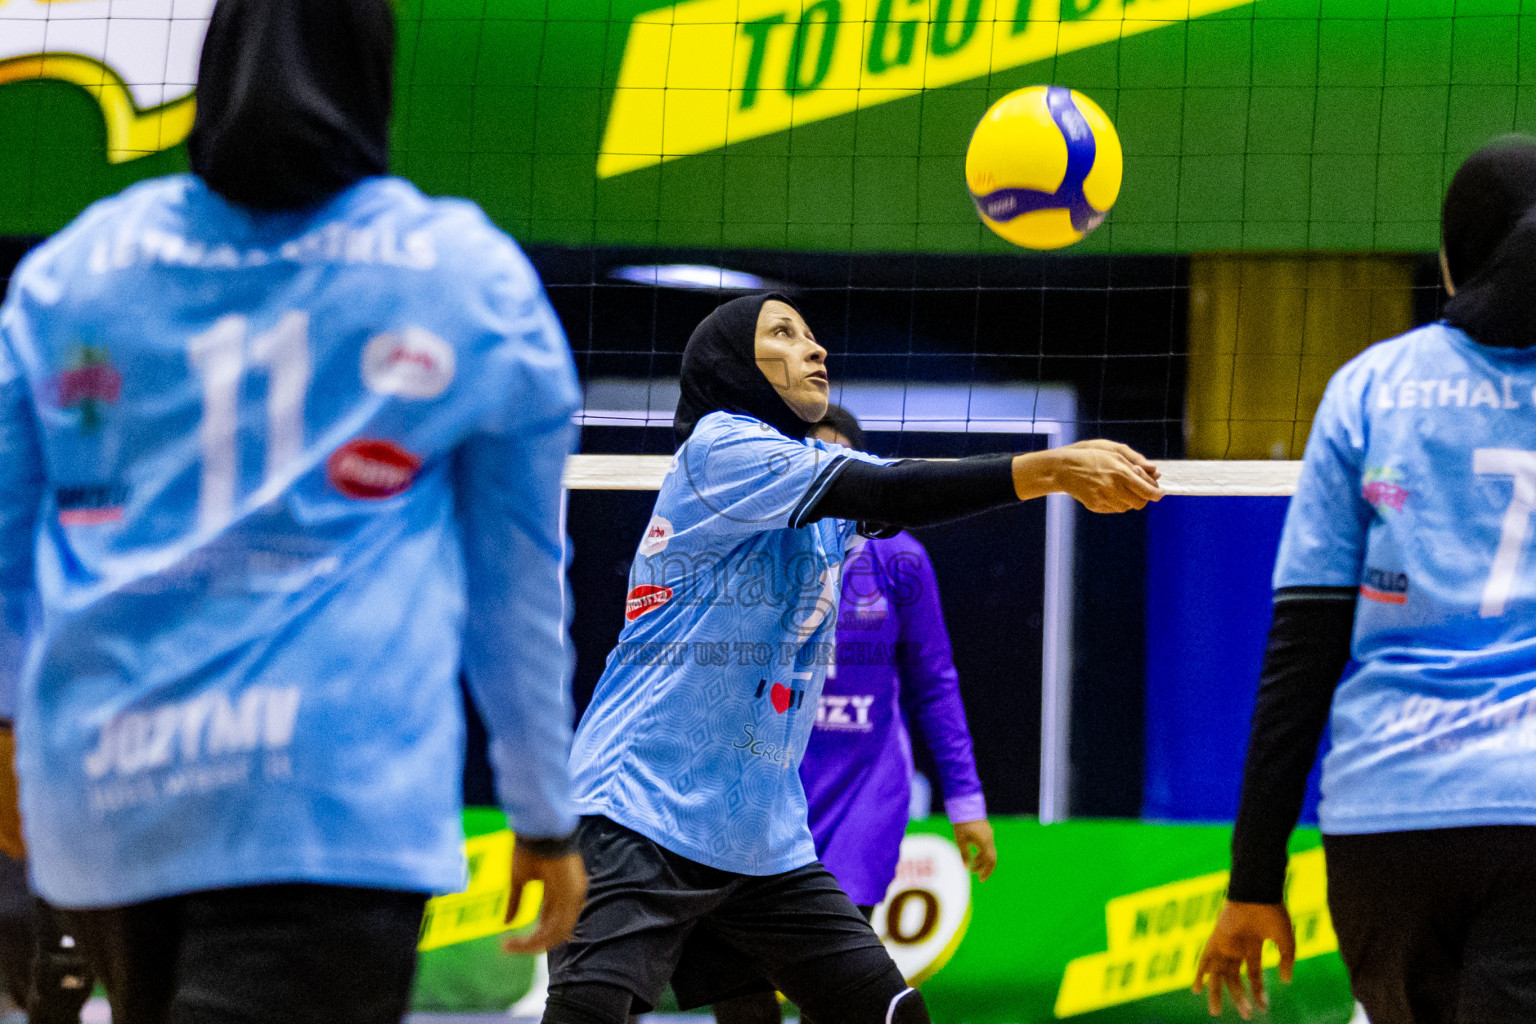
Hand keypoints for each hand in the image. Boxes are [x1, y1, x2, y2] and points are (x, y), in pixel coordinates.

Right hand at [501, 844, 586, 953]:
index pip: (550, 924)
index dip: (531, 937)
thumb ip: (516, 902)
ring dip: (534, 944)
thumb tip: (506, 924)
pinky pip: (559, 926)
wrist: (539, 828)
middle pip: (555, 933)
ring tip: (511, 946)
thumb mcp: (519, 879)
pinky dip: (541, 937)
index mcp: (561, 894)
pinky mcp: (573, 896)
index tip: (508, 943)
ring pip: (558, 933)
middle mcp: (572, 898)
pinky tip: (523, 940)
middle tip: (508, 948)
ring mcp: (574, 897)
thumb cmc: (531, 848)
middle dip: (531, 945)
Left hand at [952, 818, 995, 880]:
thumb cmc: (962, 823)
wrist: (966, 805)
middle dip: (985, 868)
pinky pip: (987, 846)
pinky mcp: (986, 831)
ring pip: (989, 852)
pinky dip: (982, 853)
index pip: (990, 861)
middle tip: (977, 876)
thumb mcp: (961, 840)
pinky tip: (974, 856)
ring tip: (972, 867)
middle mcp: (989, 839)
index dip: (986, 872)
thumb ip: (964, 854)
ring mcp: (989, 835)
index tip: (980, 880)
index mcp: (985, 843)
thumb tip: (966, 868)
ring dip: (982, 860)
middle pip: (991, 858)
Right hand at [1027, 440, 1162, 512]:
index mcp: (1121, 472)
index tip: (1159, 492)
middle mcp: (1114, 488)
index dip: (1157, 493)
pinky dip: (1116, 502)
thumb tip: (1155, 469)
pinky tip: (1109, 492)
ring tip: (1120, 487)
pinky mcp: (1095, 506)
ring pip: (1127, 507)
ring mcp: (1104, 498)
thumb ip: (1136, 460)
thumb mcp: (1112, 450)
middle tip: (1141, 490)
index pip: (1148, 491)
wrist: (1062, 468)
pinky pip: (1114, 509)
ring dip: (1129, 499)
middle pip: (1140, 503)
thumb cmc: (1088, 454)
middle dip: (1143, 498)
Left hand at [1193, 900, 1295, 1018]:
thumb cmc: (1274, 912)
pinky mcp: (1216, 939)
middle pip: (1234, 978)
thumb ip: (1286, 960)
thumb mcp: (1286, 941)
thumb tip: (1286, 981)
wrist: (1258, 892)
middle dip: (1239, 997)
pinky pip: (1205, 958)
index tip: (1264, 1007)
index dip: (1259, 991)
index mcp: (1253, 945)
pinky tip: (1196, 989)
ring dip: (1216, 992)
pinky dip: (1199, 973)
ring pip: (1218, 973)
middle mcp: (1237, 946)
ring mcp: (1225, 943)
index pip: (1254, 974)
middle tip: (1245, 1016)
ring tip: (1215, 1012)